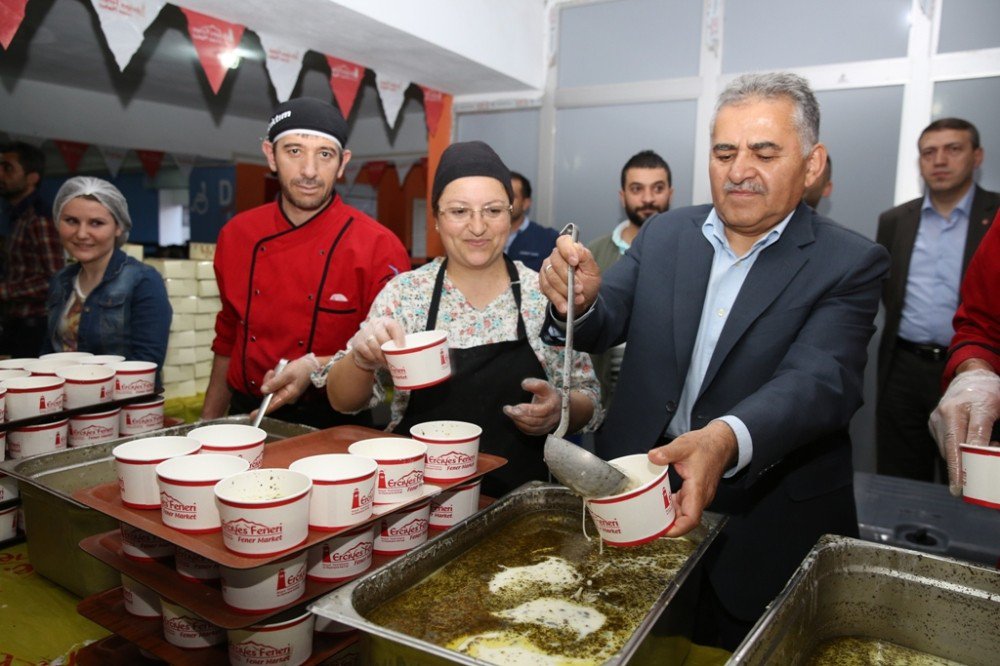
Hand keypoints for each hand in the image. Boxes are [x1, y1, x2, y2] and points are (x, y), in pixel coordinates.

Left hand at [255, 355, 316, 415]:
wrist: (312, 366)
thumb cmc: (302, 370)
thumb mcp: (287, 374)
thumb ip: (275, 383)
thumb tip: (263, 391)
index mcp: (288, 396)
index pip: (272, 405)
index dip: (262, 410)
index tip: (252, 416)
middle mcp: (286, 397)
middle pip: (269, 394)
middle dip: (268, 382)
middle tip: (271, 372)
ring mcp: (285, 393)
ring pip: (271, 389)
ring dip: (271, 379)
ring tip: (278, 371)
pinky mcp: (285, 389)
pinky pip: (274, 386)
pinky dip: (274, 378)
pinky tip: (278, 372)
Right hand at [348, 317, 405, 371]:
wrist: (365, 350)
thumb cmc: (384, 344)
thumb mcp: (392, 340)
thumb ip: (399, 343)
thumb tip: (412, 354)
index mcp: (386, 322)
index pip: (392, 325)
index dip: (397, 336)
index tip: (401, 348)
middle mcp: (374, 324)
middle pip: (381, 334)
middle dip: (387, 349)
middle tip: (393, 359)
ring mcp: (364, 332)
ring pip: (373, 344)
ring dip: (380, 356)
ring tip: (386, 362)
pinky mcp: (357, 342)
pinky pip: (366, 351)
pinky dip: (373, 357)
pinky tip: (377, 361)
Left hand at [503, 378, 561, 435]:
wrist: (558, 404)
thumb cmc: (548, 394)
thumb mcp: (544, 386)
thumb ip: (535, 384)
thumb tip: (524, 384)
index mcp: (553, 405)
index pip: (540, 411)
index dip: (526, 410)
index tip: (514, 407)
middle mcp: (552, 418)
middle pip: (534, 421)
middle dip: (519, 416)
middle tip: (507, 410)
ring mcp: (548, 426)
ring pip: (532, 428)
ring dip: (518, 421)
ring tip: (510, 413)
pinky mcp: (542, 431)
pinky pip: (530, 431)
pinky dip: (521, 426)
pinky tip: (515, 419)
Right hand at [538, 235, 601, 316]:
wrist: (581, 300)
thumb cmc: (588, 282)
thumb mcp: (593, 271)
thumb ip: (585, 257)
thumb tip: (576, 248)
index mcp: (570, 250)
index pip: (563, 241)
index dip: (567, 250)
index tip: (574, 262)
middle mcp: (556, 257)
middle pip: (556, 262)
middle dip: (568, 279)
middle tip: (579, 289)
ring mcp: (547, 269)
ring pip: (551, 278)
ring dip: (564, 291)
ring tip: (576, 299)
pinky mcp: (543, 282)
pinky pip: (546, 289)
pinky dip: (557, 299)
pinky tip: (565, 306)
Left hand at [647, 421, 737, 536]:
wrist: (720, 443)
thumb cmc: (706, 445)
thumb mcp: (684, 445)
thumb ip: (667, 452)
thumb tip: (653, 457)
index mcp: (698, 489)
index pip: (691, 519)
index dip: (678, 529)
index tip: (663, 532)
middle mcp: (700, 496)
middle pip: (686, 520)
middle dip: (669, 525)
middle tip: (649, 525)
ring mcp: (699, 495)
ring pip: (684, 513)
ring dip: (670, 516)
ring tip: (651, 516)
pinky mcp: (695, 492)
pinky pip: (684, 505)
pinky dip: (672, 507)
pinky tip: (660, 502)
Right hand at [929, 367, 999, 495]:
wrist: (970, 378)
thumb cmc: (990, 394)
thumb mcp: (997, 411)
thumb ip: (988, 432)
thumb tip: (992, 453)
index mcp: (970, 406)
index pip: (967, 440)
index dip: (964, 464)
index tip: (962, 484)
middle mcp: (948, 411)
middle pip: (952, 448)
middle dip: (958, 470)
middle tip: (962, 490)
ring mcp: (937, 417)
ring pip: (946, 449)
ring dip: (959, 461)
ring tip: (976, 463)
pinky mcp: (933, 422)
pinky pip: (944, 444)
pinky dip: (954, 453)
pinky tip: (966, 451)